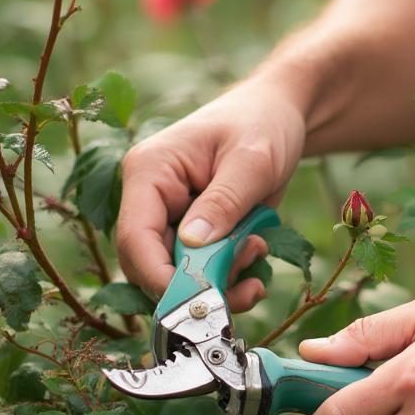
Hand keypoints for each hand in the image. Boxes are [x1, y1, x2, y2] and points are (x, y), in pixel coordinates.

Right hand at [116, 79, 304, 312]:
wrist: (279, 114)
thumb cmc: (262, 124)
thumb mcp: (252, 160)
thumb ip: (224, 202)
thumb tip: (192, 245)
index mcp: (149, 172)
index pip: (135, 237)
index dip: (160, 277)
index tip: (200, 300)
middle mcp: (151, 199)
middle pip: (151, 265)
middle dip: (197, 285)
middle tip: (247, 283)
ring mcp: (172, 218)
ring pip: (177, 275)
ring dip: (219, 283)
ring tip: (257, 256)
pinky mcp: (195, 233)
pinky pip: (201, 271)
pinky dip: (228, 278)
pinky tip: (256, 259)